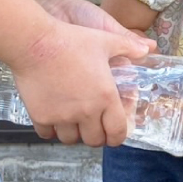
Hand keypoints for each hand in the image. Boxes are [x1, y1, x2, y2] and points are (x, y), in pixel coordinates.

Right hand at [9, 0, 155, 146]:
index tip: (114, 134)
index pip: (117, 132)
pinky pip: (47, 134)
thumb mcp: (105, 41)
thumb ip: (128, 47)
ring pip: (71, 140)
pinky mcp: (41, 116)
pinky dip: (51, 130)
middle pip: (94, 141)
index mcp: (105, 97)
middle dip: (96, 136)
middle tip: (94, 126)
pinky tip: (53, 117)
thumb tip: (147, 49)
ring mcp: (62, 116)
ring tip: (74, 121)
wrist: (35, 43)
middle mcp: (86, 112)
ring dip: (74, 133)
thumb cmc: (72, 40)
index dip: (117, 136)